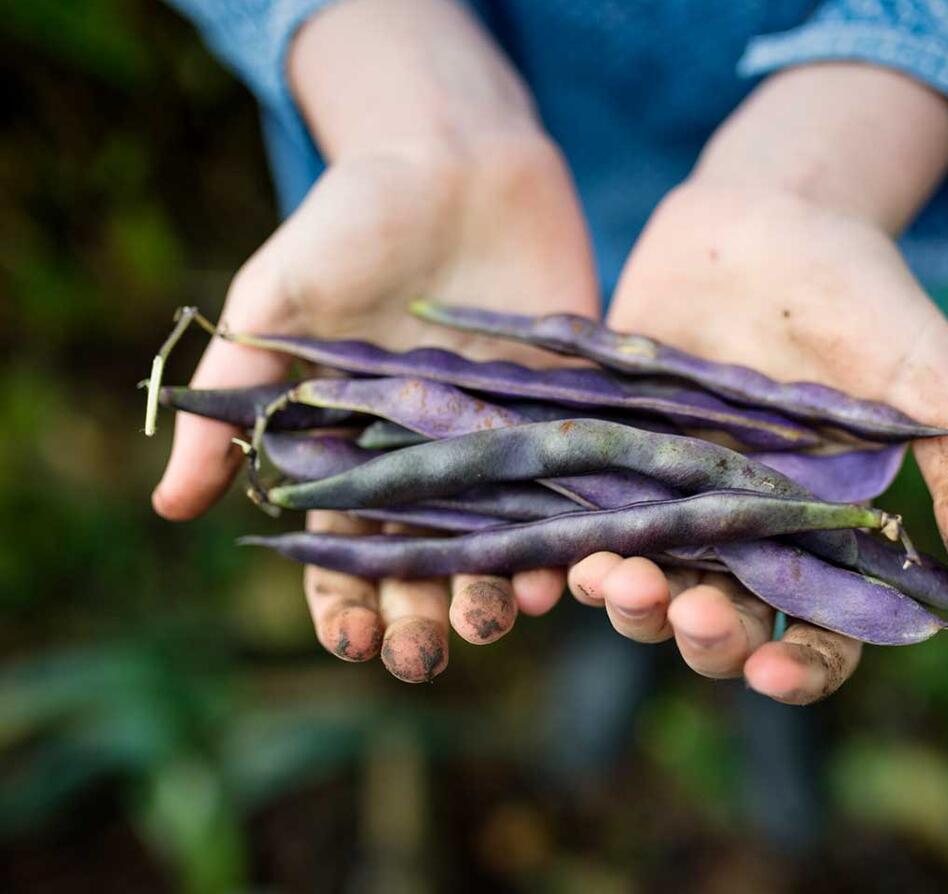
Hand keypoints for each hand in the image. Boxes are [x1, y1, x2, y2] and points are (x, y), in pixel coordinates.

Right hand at [152, 0, 597, 678]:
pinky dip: (572, 528)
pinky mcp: (565, 411)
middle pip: (426, 565)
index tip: (350, 641)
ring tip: (495, 620)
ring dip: (498, 590)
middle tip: (423, 657)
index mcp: (356, 450)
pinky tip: (573, 563)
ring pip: (502, 543)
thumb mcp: (276, 301)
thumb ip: (234, 400)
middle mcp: (431, 461)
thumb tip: (170, 504)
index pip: (345, 551)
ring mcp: (502, 442)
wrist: (457, 158)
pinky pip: (572, 487)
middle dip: (422, 619)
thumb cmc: (351, 222)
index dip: (343, 604)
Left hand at [568, 64, 947, 704]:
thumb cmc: (866, 296)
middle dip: (702, 632)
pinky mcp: (614, 449)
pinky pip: (582, 511)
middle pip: (720, 617)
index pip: (817, 632)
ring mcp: (673, 492)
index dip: (799, 666)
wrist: (773, 213)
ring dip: (627, 597)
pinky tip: (549, 553)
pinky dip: (560, 541)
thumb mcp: (929, 378)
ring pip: (647, 578)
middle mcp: (744, 528)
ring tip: (610, 579)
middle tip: (690, 612)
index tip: (774, 668)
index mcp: (824, 533)